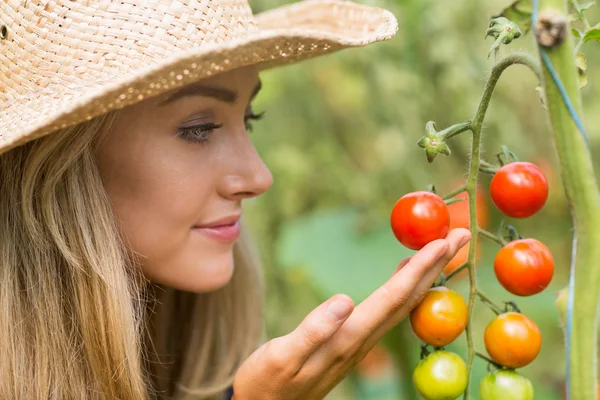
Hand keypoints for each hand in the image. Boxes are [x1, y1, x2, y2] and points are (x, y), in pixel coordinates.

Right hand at [232, 228, 470, 398]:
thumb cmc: (268, 382)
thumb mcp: (281, 357)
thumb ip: (312, 331)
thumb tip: (343, 300)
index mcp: (349, 339)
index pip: (393, 298)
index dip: (420, 268)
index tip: (442, 242)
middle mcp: (362, 340)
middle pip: (408, 298)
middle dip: (435, 265)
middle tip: (461, 235)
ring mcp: (360, 342)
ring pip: (402, 304)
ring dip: (425, 275)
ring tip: (441, 250)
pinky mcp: (353, 342)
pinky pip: (388, 309)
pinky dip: (404, 287)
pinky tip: (405, 275)